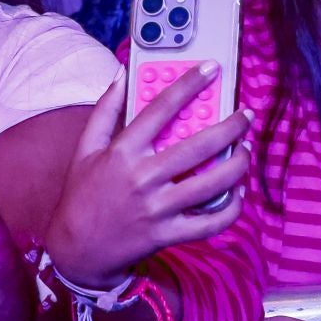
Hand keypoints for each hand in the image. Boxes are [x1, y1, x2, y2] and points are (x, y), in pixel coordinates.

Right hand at [43, 65, 250, 288]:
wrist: (75, 252)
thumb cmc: (82, 196)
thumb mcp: (84, 150)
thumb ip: (105, 111)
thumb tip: (122, 75)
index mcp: (122, 152)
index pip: (160, 109)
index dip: (188, 85)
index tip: (211, 68)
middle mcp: (142, 178)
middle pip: (199, 146)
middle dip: (231, 126)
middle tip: (245, 115)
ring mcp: (156, 208)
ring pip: (212, 183)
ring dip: (238, 164)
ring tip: (246, 150)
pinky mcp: (167, 234)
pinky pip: (210, 222)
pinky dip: (231, 207)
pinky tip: (237, 191)